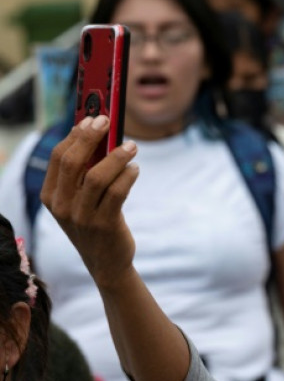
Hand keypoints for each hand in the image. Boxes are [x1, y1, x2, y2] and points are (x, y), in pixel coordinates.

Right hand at [40, 116, 139, 289]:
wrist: (106, 262)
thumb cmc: (95, 221)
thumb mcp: (80, 199)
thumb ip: (84, 173)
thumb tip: (97, 135)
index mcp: (50, 196)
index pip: (58, 157)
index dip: (76, 134)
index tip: (92, 118)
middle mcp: (61, 206)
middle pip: (72, 161)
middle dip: (91, 137)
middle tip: (108, 122)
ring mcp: (81, 217)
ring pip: (96, 176)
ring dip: (116, 156)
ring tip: (132, 147)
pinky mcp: (104, 225)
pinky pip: (117, 192)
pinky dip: (128, 175)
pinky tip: (135, 168)